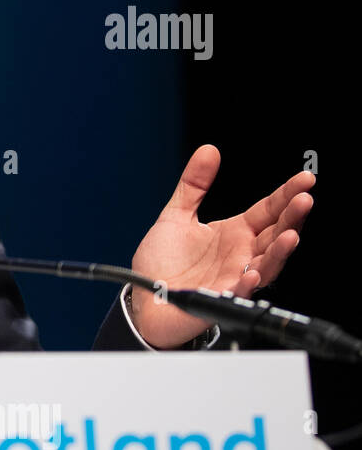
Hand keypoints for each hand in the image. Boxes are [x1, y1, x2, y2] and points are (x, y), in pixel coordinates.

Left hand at [128, 144, 313, 347]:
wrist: (144, 297)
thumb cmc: (162, 262)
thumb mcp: (176, 216)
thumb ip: (193, 185)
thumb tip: (209, 150)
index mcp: (234, 233)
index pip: (267, 211)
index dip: (286, 195)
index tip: (305, 179)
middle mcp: (240, 255)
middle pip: (275, 234)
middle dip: (292, 218)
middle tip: (304, 199)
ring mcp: (233, 278)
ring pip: (267, 264)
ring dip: (280, 251)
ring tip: (291, 235)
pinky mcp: (219, 299)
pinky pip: (238, 291)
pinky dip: (247, 283)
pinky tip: (254, 272)